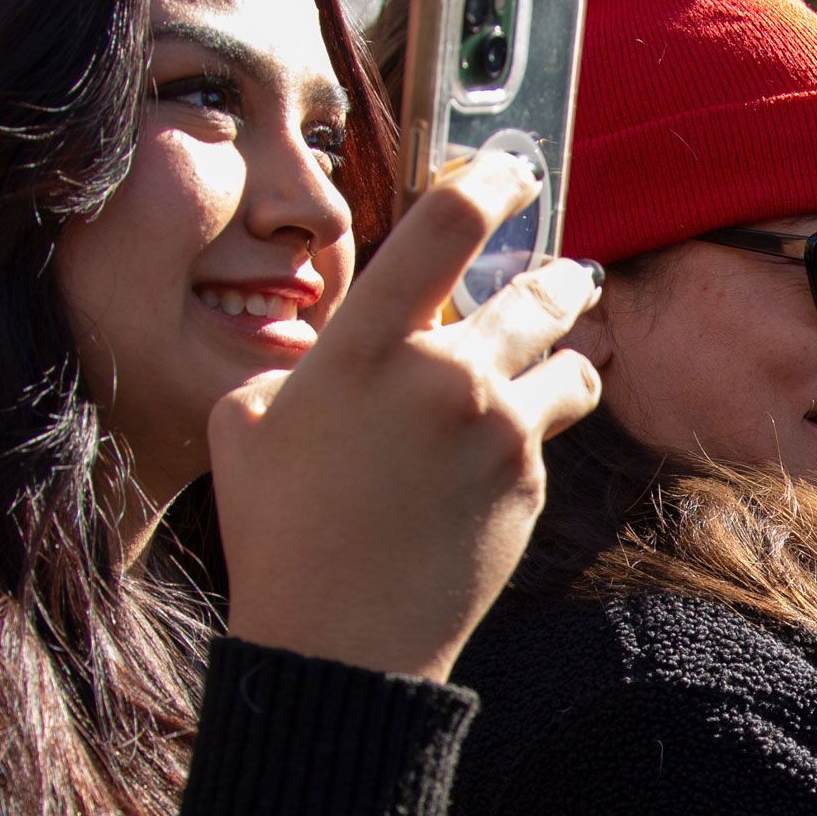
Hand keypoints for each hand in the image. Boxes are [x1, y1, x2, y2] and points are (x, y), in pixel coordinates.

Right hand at [211, 152, 601, 681]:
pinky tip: (501, 453)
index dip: (492, 179)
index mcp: (367, 345)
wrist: (338, 642)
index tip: (511, 174)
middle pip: (543, 291)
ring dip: (568, 356)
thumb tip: (343, 349)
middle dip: (562, 278)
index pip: (448, 222)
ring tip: (565, 358)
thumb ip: (303, 362)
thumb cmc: (277, 530)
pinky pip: (547, 434)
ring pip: (570, 364)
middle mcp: (445, 376)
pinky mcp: (528, 485)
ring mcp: (498, 431)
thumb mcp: (246, 419)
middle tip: (570, 276)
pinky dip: (534, 432)